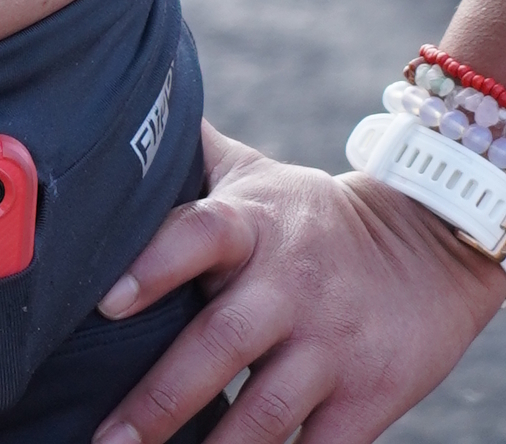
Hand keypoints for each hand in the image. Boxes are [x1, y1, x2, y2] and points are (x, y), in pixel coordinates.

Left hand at [92, 121, 505, 443]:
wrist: (427, 246)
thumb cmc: (309, 214)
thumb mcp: (254, 174)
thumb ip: (188, 155)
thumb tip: (116, 120)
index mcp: (252, 224)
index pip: (199, 233)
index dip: (153, 265)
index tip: (105, 301)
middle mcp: (289, 285)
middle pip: (222, 340)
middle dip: (161, 397)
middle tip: (109, 439)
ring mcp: (330, 346)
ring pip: (265, 410)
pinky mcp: (367, 398)